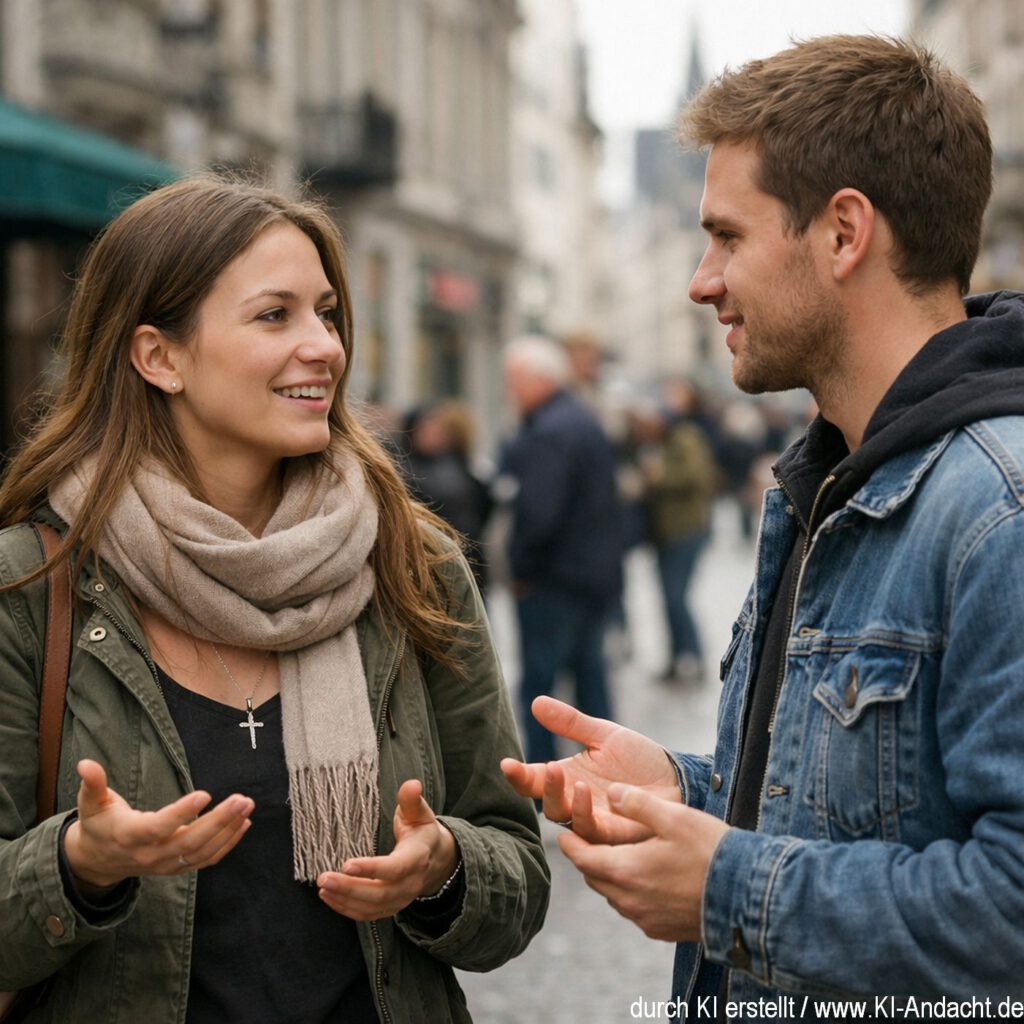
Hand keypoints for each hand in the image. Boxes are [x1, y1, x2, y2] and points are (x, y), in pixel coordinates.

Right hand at [63, 759, 253, 888]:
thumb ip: (93, 784)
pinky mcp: (176, 868)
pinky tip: (244, 824)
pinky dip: (227, 844)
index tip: (205, 794)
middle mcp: (150, 854)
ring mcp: (165, 865)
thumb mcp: (90, 803)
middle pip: (189, 842)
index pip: (158, 827)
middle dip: (219, 821)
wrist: (98, 861)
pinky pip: (206, 860)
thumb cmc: (98, 824)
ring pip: (202, 853)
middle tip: (242, 799)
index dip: (181, 813)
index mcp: (129, 835)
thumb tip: (85, 764)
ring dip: (229, 830)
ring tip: (248, 806)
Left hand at [317, 779, 457, 920]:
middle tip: (324, 878)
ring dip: (345, 900)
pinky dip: (347, 909)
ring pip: (372, 907)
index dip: (372, 868)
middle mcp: (410, 883)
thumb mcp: (420, 813)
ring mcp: (401, 899)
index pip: (395, 868)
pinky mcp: (391, 907)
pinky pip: (368, 914)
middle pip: (380, 893)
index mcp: (417, 858)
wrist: (436, 859)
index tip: (346, 864)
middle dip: (349, 888)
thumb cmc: (422, 832)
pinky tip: (329, 897)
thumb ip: (412, 800)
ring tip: (323, 887)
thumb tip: (411, 784)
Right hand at [500, 696, 679, 843]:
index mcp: (568, 779)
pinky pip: (593, 832)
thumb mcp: (603, 734)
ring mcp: (595, 820)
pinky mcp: (615, 833)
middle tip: (550, 768)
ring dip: (566, 802)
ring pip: (566, 821)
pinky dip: (587, 815)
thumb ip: (569, 723)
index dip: (517, 775)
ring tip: (575, 781)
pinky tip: (590, 795)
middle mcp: (576, 802)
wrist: (677, 777)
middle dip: (543, 788)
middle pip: (546, 804)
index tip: (506, 763)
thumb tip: (536, 702)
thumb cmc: (640, 758)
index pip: (534, 781)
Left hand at [559, 783, 729, 942]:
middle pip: (595, 879)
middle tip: (586, 841)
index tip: (562, 834)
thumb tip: (609, 793)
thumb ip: (637, 803)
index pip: (583, 859)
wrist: (748, 898)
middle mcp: (630, 901)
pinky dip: (629, 892)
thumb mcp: (673, 817)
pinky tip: (644, 878)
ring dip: (609, 876)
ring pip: (613, 896)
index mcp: (627, 871)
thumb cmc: (710, 852)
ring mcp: (646, 920)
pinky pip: (633, 909)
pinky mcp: (662, 931)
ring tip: (614, 856)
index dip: (571, 844)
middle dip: (588, 859)